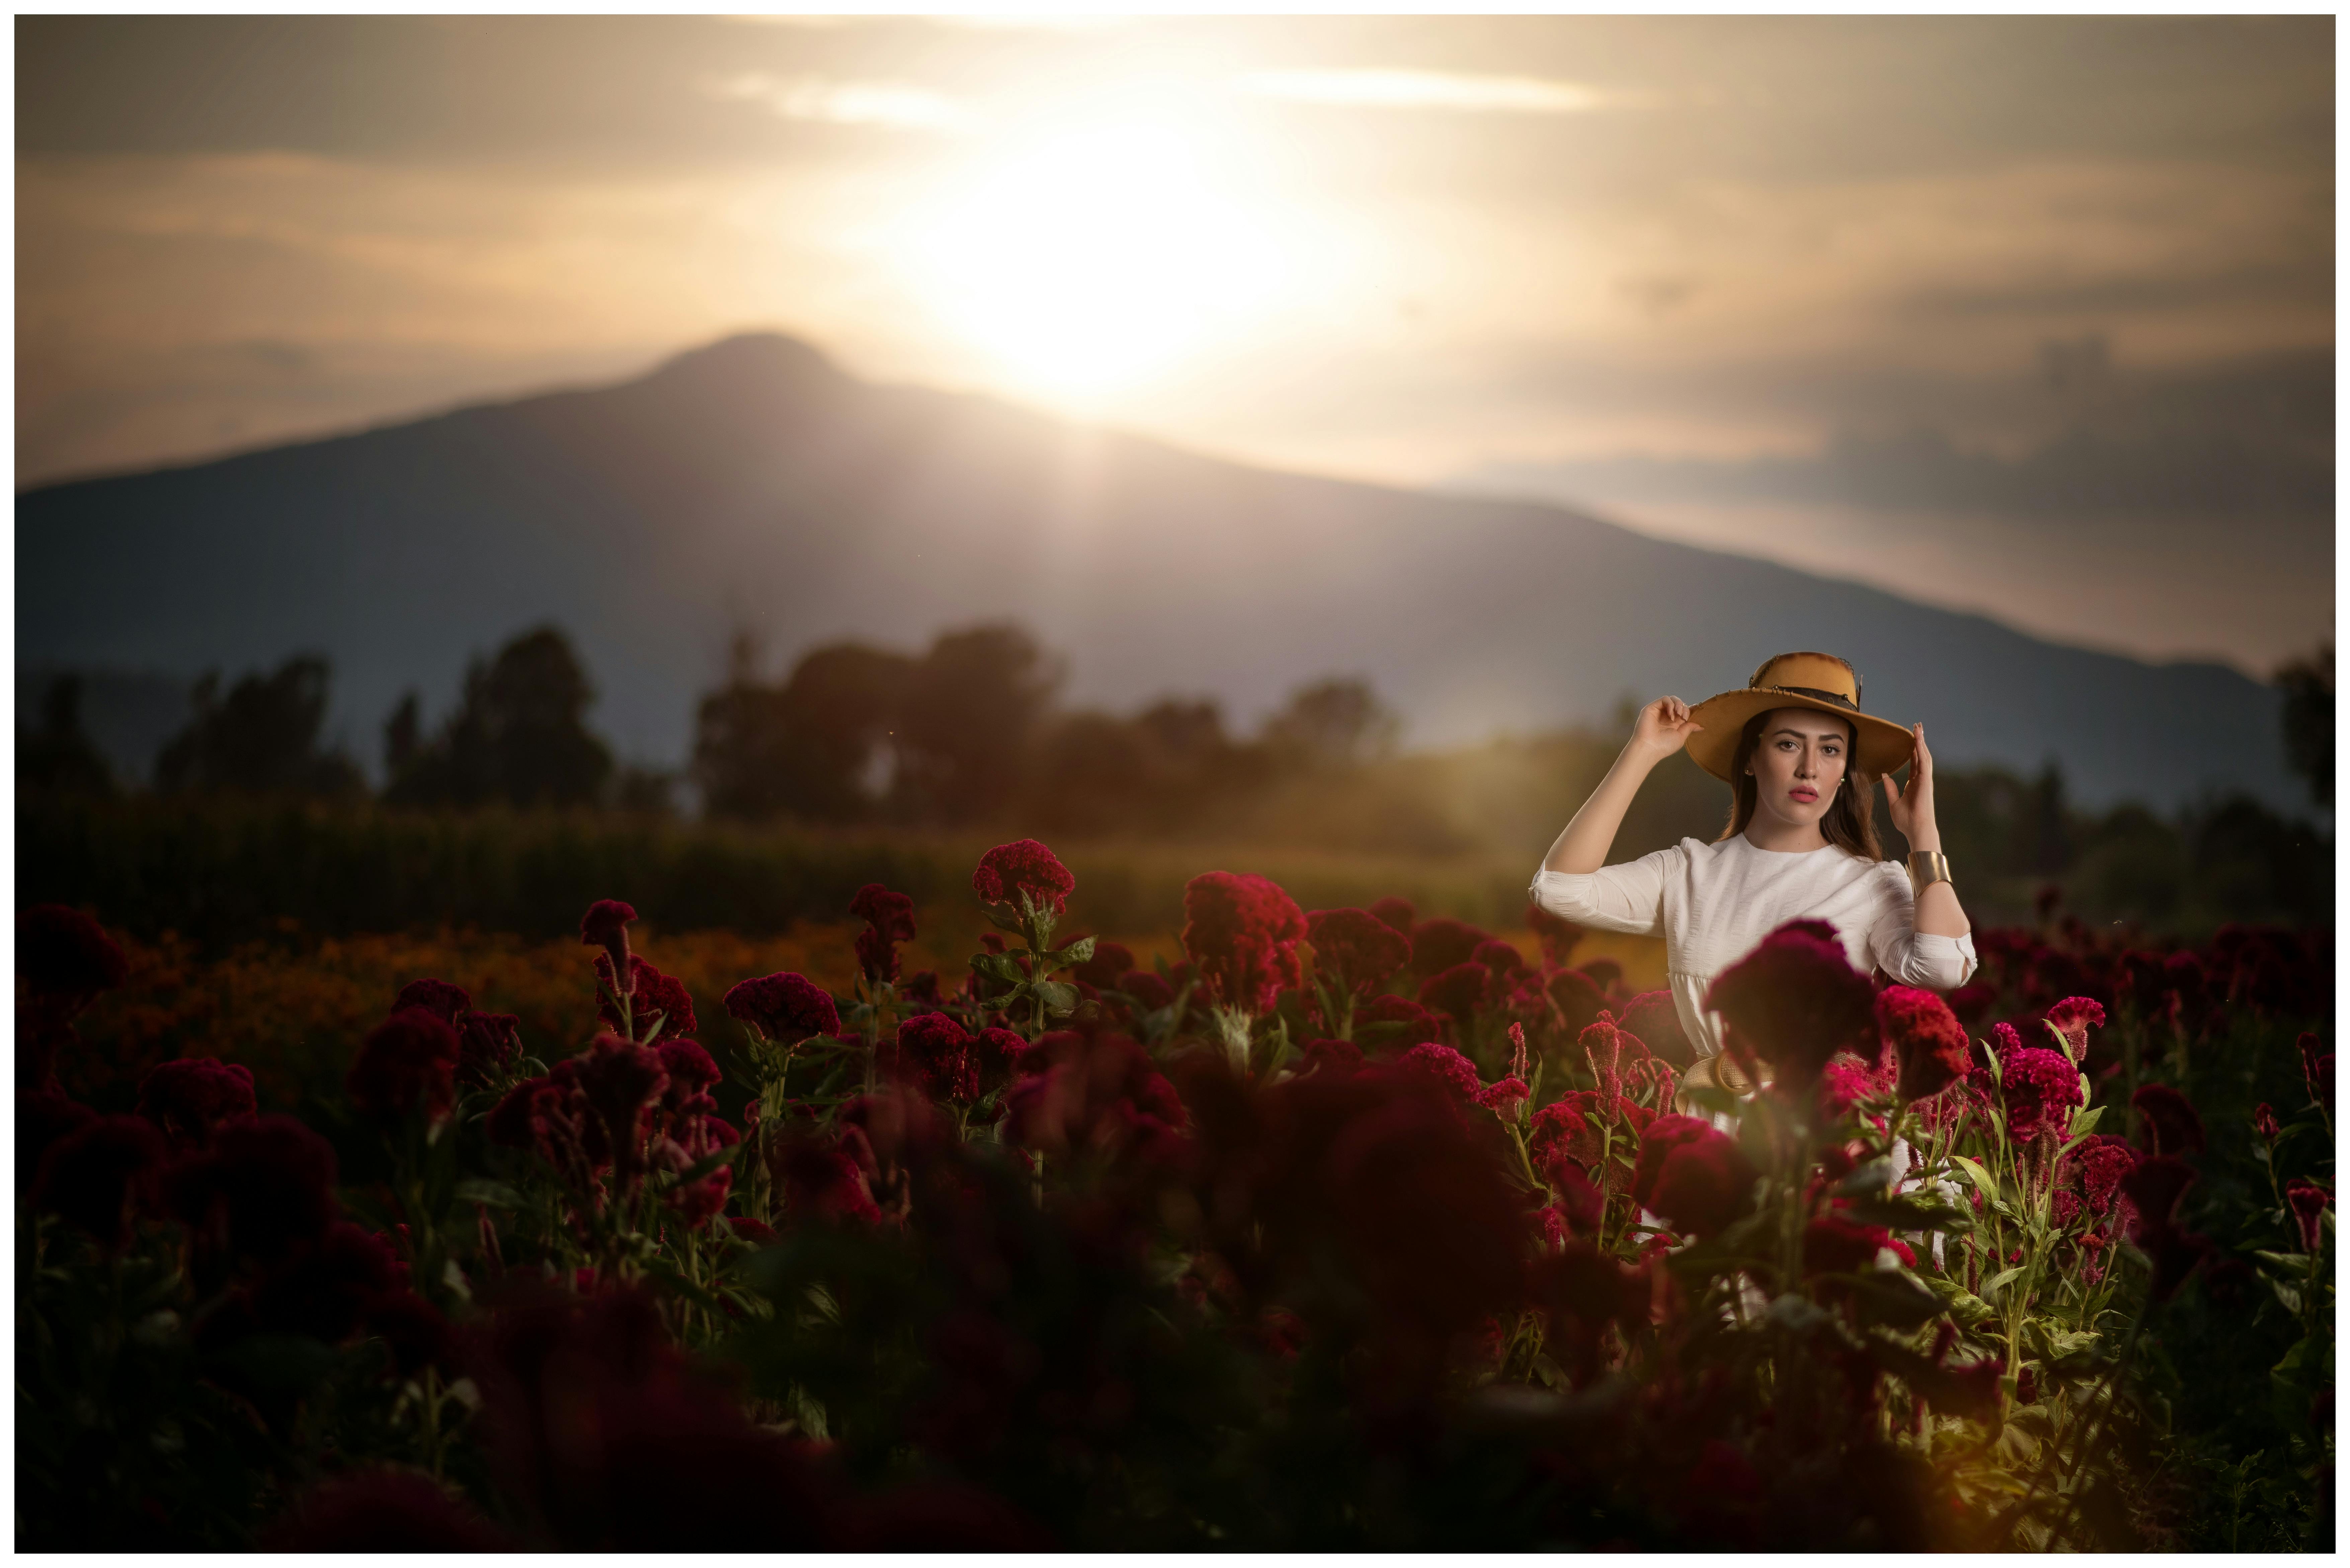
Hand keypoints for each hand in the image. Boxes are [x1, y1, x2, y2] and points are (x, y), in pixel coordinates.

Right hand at [1628, 695, 1702, 761]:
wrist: (1650, 747)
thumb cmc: (1664, 745)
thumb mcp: (1681, 737)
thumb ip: (1689, 728)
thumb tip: (1700, 726)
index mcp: (1673, 724)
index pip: (1683, 711)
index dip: (1690, 709)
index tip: (1697, 708)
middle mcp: (1666, 716)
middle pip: (1679, 704)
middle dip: (1684, 708)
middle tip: (1683, 717)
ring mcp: (1659, 711)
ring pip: (1672, 699)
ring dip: (1678, 704)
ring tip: (1678, 714)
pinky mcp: (1652, 708)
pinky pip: (1664, 699)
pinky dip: (1670, 704)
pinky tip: (1671, 714)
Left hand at [1879, 722, 1936, 847]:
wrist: (1915, 829)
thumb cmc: (1906, 820)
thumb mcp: (1894, 801)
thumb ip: (1890, 788)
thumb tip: (1884, 774)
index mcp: (1914, 784)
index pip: (1914, 762)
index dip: (1912, 750)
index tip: (1910, 739)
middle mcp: (1921, 779)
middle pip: (1920, 755)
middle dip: (1919, 741)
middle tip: (1917, 726)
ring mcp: (1925, 779)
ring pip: (1924, 755)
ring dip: (1921, 741)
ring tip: (1918, 728)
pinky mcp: (1926, 780)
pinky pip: (1924, 761)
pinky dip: (1921, 749)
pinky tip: (1918, 739)